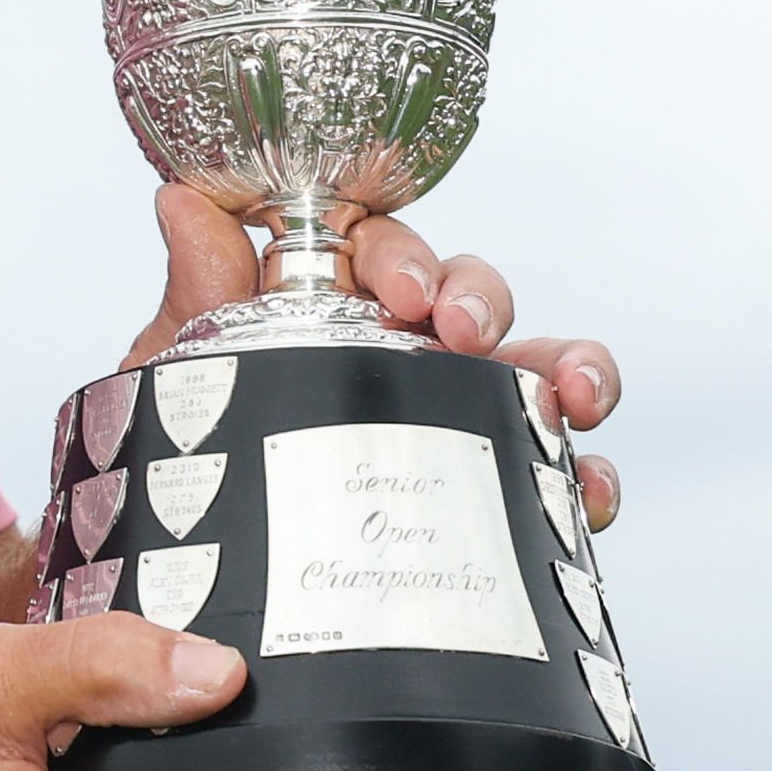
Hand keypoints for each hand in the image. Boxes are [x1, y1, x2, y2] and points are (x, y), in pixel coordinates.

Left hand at [119, 186, 621, 529]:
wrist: (202, 570)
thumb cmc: (196, 454)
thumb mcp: (186, 376)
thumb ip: (197, 294)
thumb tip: (182, 200)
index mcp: (335, 304)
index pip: (381, 247)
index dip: (400, 254)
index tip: (401, 290)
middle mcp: (407, 348)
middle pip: (468, 291)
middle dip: (481, 299)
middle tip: (464, 334)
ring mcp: (457, 413)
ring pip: (535, 365)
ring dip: (570, 364)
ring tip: (576, 396)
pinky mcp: (493, 486)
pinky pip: (557, 471)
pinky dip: (585, 475)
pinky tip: (588, 492)